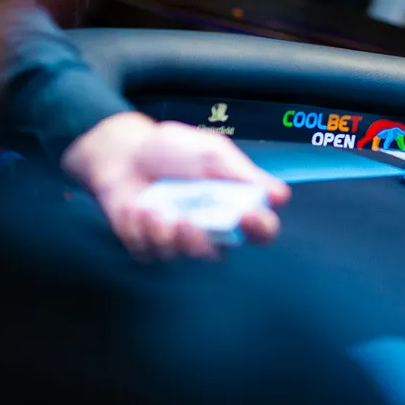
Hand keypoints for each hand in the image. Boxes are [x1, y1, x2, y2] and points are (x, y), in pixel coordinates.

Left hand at [61, 112, 290, 260]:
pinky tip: (135, 207)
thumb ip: (244, 174)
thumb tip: (281, 195)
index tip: (248, 215)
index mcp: (232, 205)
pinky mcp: (147, 244)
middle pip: (218, 253)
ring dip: (164, 233)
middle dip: (200, 241)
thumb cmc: (173, 149)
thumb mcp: (213, 152)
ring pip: (180, 255)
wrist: (124, 151)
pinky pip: (147, 251)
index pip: (259, 230)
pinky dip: (139, 229)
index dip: (260, 229)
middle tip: (187, 221)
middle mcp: (208, 227)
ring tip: (151, 207)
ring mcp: (177, 238)